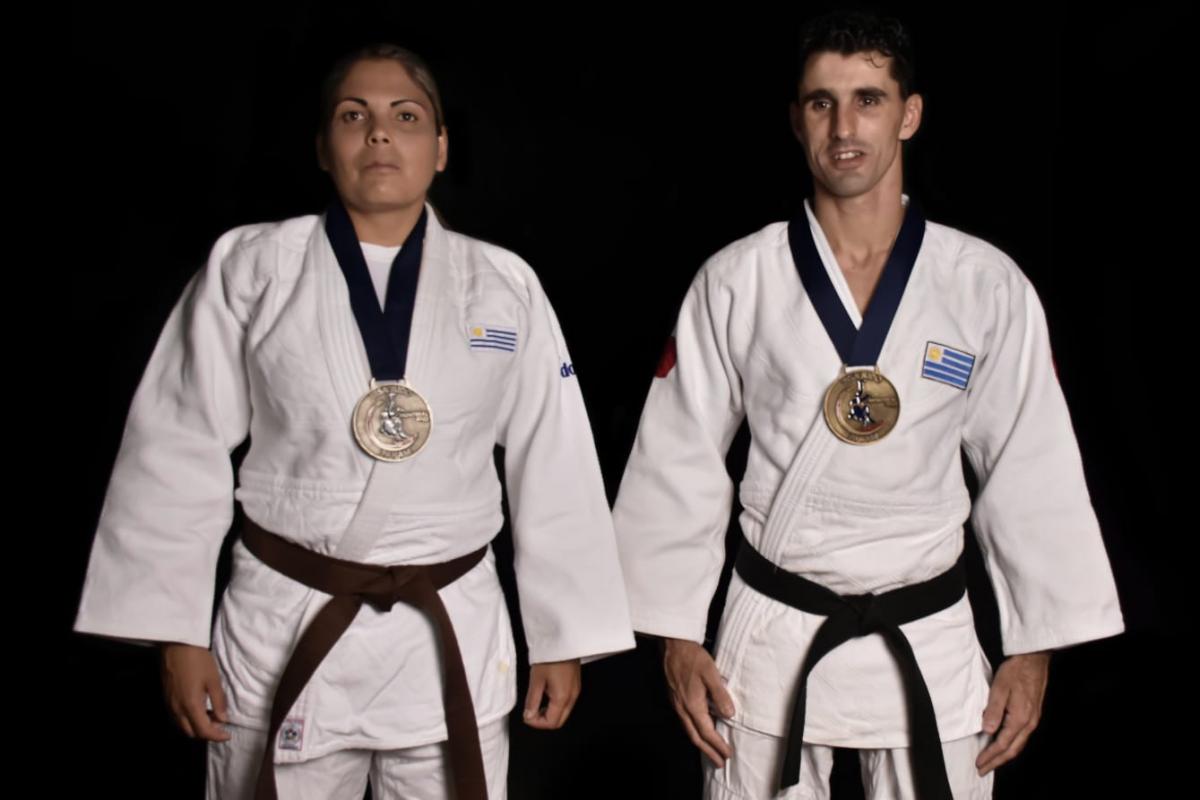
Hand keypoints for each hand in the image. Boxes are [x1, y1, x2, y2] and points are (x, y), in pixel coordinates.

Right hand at [160, 642, 230, 741]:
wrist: (176, 644)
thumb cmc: (198, 660)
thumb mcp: (213, 679)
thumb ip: (219, 701)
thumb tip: (223, 719)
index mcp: (190, 706)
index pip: (203, 731)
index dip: (217, 736)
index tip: (227, 735)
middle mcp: (177, 709)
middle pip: (191, 732)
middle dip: (207, 733)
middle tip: (220, 724)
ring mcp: (169, 704)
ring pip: (183, 726)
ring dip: (197, 726)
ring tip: (212, 715)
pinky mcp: (167, 698)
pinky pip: (177, 717)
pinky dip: (189, 719)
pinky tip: (200, 708)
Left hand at [523, 659, 580, 729]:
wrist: (563, 639)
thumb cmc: (550, 656)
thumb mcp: (536, 679)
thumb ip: (532, 701)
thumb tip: (529, 715)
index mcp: (562, 697)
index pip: (551, 723)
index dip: (536, 723)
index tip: (526, 716)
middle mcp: (572, 696)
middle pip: (559, 721)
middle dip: (544, 721)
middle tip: (531, 713)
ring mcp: (576, 691)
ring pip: (564, 713)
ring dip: (550, 713)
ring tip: (537, 703)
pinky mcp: (576, 685)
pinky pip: (567, 702)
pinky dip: (556, 705)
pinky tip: (547, 695)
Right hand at [663, 638, 734, 767]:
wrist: (672, 645)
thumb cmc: (692, 657)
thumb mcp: (711, 673)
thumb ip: (720, 695)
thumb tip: (729, 715)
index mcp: (692, 705)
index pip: (707, 732)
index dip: (718, 745)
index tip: (727, 755)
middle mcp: (682, 709)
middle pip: (695, 737)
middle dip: (708, 752)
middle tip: (719, 763)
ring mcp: (677, 704)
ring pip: (689, 731)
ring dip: (701, 744)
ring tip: (711, 751)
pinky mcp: (675, 698)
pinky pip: (685, 722)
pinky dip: (695, 732)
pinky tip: (700, 730)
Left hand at [976, 651, 1049, 774]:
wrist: (1034, 659)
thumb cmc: (1016, 671)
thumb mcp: (999, 688)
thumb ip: (993, 710)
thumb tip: (988, 731)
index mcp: (1020, 718)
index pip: (1002, 744)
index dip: (990, 756)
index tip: (979, 763)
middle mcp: (1029, 723)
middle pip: (1012, 750)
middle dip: (996, 762)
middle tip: (983, 770)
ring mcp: (1033, 720)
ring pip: (1018, 745)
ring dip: (1004, 756)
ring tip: (991, 762)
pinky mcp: (1033, 715)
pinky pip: (1021, 737)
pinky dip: (1011, 746)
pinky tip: (1004, 746)